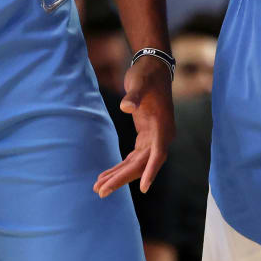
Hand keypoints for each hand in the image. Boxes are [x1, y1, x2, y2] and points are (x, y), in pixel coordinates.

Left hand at [96, 55, 173, 196]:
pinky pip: (132, 158)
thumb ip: (134, 96)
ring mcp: (153, 138)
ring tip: (98, 188)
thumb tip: (126, 106)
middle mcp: (161, 137)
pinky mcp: (145, 137)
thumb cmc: (146, 76)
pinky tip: (106, 175)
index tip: (144, 188)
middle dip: (122, 178)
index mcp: (162, 127)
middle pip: (142, 164)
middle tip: (101, 191)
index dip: (151, 171)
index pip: (158, 154)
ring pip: (136, 164)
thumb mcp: (139, 83)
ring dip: (118, 176)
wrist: (152, 69)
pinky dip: (120, 167)